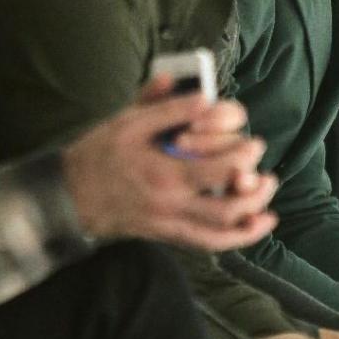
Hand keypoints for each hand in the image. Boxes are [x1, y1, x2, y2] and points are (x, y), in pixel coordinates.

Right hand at [62, 78, 278, 251]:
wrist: (71, 196)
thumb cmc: (100, 154)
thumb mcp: (128, 121)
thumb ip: (165, 106)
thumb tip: (202, 94)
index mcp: (163, 171)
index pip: (219, 168)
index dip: (244, 155)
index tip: (254, 142)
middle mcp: (171, 202)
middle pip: (229, 204)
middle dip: (255, 186)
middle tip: (264, 167)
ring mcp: (171, 222)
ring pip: (223, 229)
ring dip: (253, 212)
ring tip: (267, 191)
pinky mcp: (169, 235)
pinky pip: (210, 244)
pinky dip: (239, 237)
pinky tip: (258, 225)